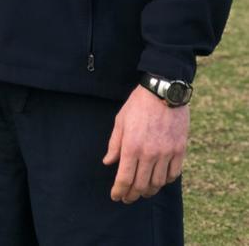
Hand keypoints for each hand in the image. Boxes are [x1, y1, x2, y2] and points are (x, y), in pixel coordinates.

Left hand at [103, 84, 188, 202]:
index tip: (116, 196)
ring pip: (158, 183)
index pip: (125, 178)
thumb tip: (108, 162)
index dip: (119, 191)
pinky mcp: (179, 150)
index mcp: (132, 146)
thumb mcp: (120, 120)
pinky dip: (166, 181)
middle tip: (127, 198)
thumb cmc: (138, 104)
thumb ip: (114, 144)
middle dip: (132, 195)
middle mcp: (149, 153)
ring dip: (149, 190)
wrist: (163, 91)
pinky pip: (173, 174)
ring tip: (142, 191)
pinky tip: (159, 180)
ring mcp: (166, 153)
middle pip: (141, 185)